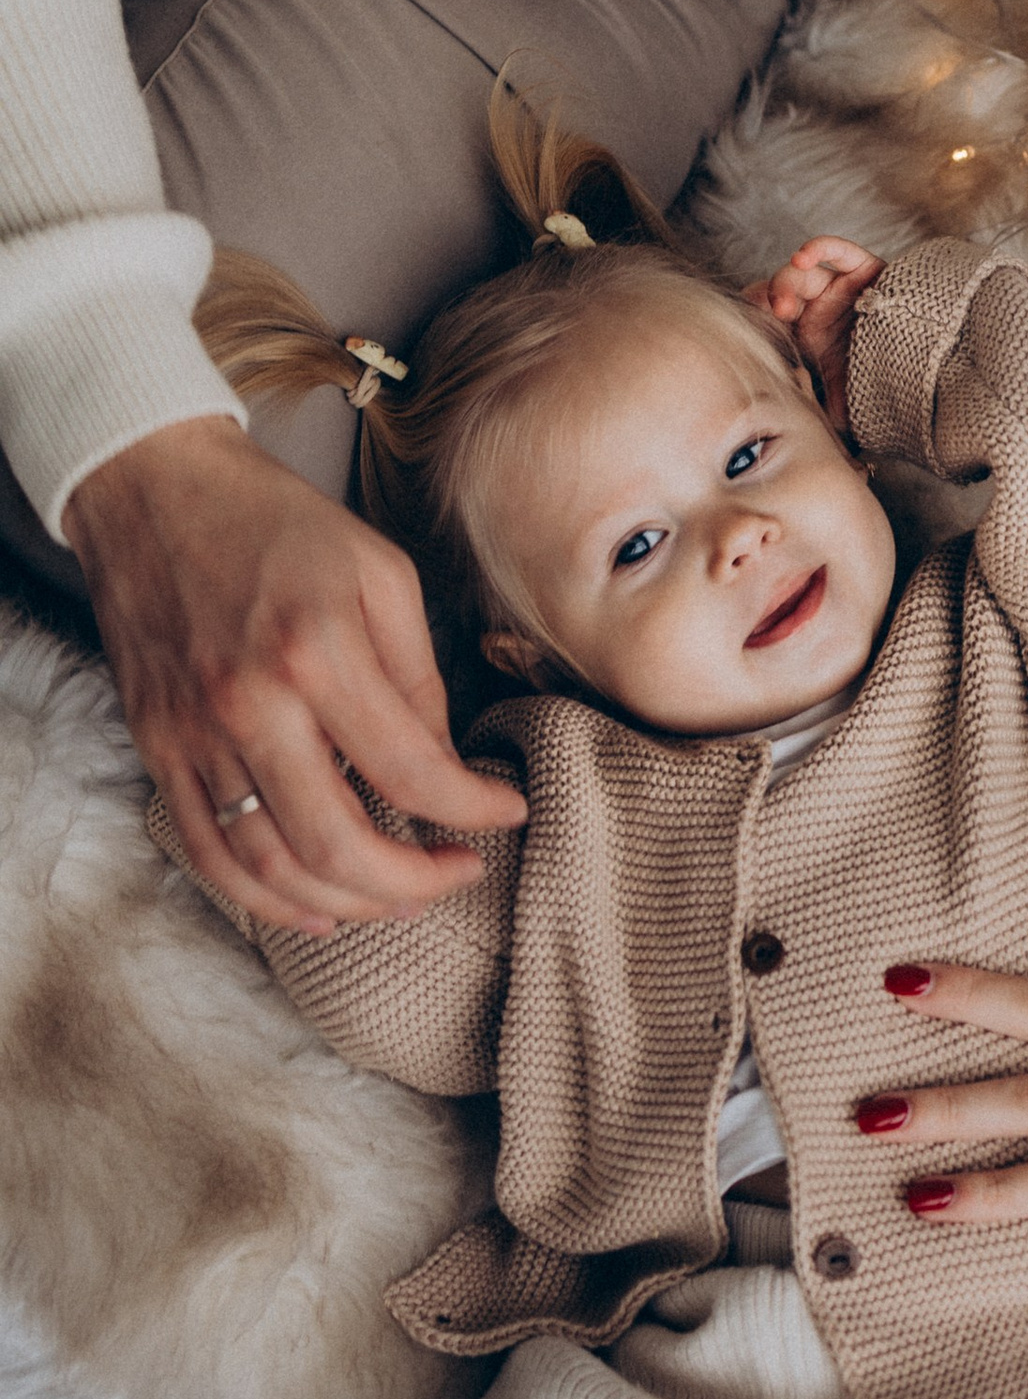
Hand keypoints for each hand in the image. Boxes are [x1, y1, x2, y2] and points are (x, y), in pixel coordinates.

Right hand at [63, 417, 523, 933]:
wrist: (150, 489)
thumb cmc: (275, 523)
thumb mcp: (377, 572)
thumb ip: (416, 674)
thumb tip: (442, 763)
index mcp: (316, 652)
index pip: (410, 770)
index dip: (471, 808)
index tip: (507, 812)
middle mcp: (248, 706)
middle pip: (337, 844)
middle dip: (413, 881)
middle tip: (459, 873)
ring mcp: (193, 736)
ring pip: (271, 867)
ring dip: (347, 903)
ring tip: (401, 897)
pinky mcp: (157, 748)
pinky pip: (208, 853)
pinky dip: (263, 900)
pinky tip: (317, 909)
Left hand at [746, 236, 882, 430]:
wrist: (928, 380)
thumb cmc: (883, 392)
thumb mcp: (838, 406)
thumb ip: (812, 408)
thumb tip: (781, 419)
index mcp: (809, 335)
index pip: (770, 315)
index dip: (756, 317)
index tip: (748, 333)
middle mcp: (822, 307)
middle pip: (784, 292)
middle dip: (771, 302)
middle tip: (775, 319)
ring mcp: (842, 288)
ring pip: (805, 273)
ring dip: (788, 282)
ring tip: (786, 305)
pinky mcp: (867, 269)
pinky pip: (839, 250)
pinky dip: (818, 248)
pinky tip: (803, 258)